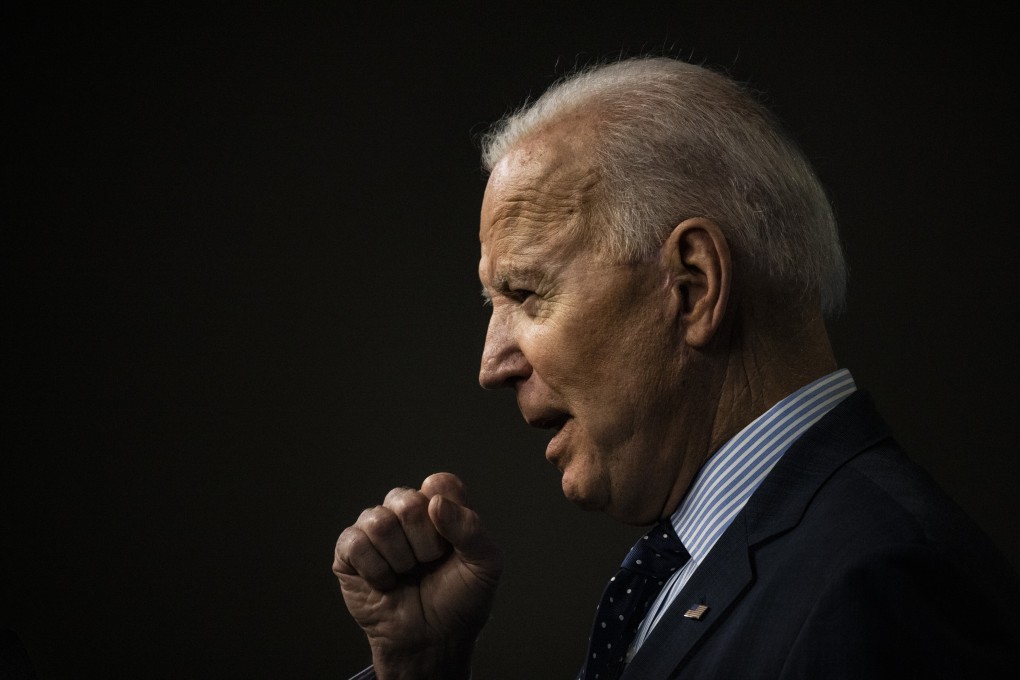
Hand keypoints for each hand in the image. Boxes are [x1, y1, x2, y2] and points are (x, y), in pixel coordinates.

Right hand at [333, 472, 502, 679]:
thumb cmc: (460, 600)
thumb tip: (433, 501)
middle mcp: (406, 510)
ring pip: (379, 521)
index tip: (453, 544)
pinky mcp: (350, 551)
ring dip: (400, 559)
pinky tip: (385, 583)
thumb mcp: (485, 565)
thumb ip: (470, 528)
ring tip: (407, 574)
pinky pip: (355, 542)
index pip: (439, 484)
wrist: (433, 642)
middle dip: (424, 543)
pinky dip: (376, 570)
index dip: (447, 514)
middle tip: (429, 564)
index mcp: (440, 506)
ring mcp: (376, 529)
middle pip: (407, 502)